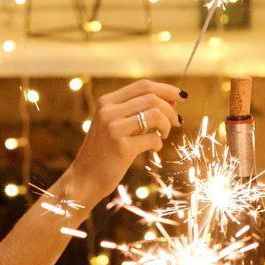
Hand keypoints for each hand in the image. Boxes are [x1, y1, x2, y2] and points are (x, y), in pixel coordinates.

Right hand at [59, 80, 184, 207]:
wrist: (84, 178)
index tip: (180, 96)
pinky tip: (152, 149)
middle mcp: (108, 111)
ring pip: (155, 115)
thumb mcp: (114, 124)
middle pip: (152, 98)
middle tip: (177, 121)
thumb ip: (137, 110)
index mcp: (106, 102)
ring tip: (163, 135)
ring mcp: (113, 128)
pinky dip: (157, 144)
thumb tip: (172, 99)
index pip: (143, 86)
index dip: (166, 89)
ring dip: (167, 125)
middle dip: (171, 109)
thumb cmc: (105, 150)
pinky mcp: (121, 147)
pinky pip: (152, 138)